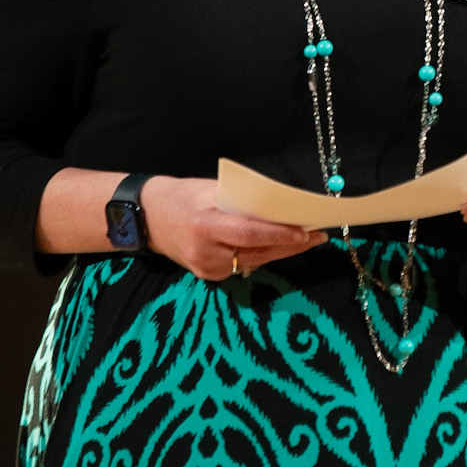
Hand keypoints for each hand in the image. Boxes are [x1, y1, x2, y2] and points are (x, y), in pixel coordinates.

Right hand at [140, 175, 326, 281]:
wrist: (148, 218)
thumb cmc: (182, 196)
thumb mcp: (210, 190)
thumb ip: (242, 202)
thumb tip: (279, 207)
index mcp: (203, 225)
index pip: (249, 234)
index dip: (279, 235)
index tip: (305, 232)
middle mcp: (204, 252)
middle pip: (257, 252)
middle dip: (290, 245)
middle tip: (318, 236)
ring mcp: (205, 269)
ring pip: (254, 262)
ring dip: (281, 252)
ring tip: (306, 241)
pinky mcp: (207, 276)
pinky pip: (242, 266)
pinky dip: (262, 256)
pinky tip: (279, 248)